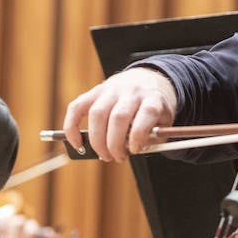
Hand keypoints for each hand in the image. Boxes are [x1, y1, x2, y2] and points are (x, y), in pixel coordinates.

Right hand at [62, 66, 176, 161]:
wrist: (147, 79)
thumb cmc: (154, 107)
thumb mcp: (164, 121)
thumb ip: (152, 138)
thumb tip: (130, 150)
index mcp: (153, 98)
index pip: (147, 113)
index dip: (139, 135)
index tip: (135, 150)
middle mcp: (132, 91)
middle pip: (119, 117)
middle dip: (115, 144)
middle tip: (117, 158)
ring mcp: (111, 89)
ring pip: (97, 113)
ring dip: (97, 140)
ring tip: (104, 155)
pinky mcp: (95, 91)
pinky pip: (77, 107)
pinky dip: (72, 126)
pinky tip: (76, 143)